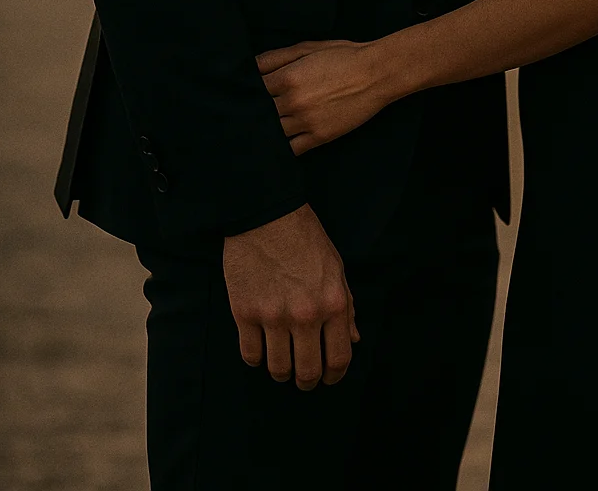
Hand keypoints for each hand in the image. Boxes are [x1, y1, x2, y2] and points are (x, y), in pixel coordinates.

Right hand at [223, 203, 358, 388]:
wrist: (266, 215)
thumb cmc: (305, 239)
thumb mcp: (336, 268)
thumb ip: (346, 306)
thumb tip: (353, 339)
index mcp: (333, 303)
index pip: (339, 358)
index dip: (334, 376)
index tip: (328, 378)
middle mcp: (305, 315)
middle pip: (307, 372)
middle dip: (307, 381)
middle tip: (303, 378)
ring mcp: (273, 316)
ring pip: (277, 369)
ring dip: (281, 372)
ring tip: (282, 364)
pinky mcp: (245, 313)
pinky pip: (251, 355)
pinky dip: (257, 358)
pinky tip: (261, 347)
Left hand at [257, 39, 390, 153]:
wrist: (375, 73)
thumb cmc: (343, 56)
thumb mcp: (307, 48)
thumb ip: (276, 57)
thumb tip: (250, 66)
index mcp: (288, 77)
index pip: (254, 88)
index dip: (249, 89)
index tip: (248, 91)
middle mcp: (293, 102)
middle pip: (259, 113)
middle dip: (255, 110)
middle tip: (251, 110)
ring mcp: (306, 122)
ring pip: (272, 132)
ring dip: (267, 129)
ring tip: (266, 125)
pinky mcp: (319, 137)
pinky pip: (292, 149)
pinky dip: (283, 147)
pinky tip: (282, 141)